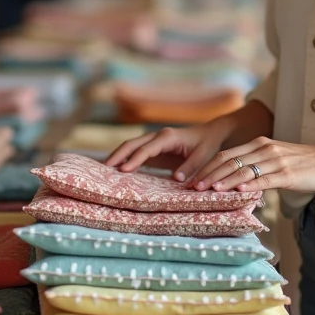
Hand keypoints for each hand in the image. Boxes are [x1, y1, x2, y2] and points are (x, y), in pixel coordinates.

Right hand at [105, 122, 232, 182]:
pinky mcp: (154, 149)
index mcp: (168, 137)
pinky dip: (125, 159)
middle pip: (132, 144)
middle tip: (103, 168)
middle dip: (117, 155)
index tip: (122, 171)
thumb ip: (190, 166)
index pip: (146, 149)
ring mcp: (154, 141)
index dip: (134, 160)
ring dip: (118, 156)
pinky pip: (136, 153)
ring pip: (131, 146)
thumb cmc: (207, 145)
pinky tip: (116, 169)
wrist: (210, 134)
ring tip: (103, 169)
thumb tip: (176, 179)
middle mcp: (158, 136)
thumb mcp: (203, 156)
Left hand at [191, 137, 314, 193]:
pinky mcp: (287, 174)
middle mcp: (264, 149)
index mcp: (259, 144)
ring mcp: (276, 161)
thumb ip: (256, 164)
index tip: (193, 179)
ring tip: (209, 191)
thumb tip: (234, 180)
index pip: (226, 155)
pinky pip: (264, 179)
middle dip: (209, 175)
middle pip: (230, 161)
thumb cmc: (302, 162)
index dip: (207, 167)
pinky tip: (237, 191)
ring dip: (223, 181)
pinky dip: (249, 185)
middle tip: (193, 188)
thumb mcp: (274, 157)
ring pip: (243, 171)